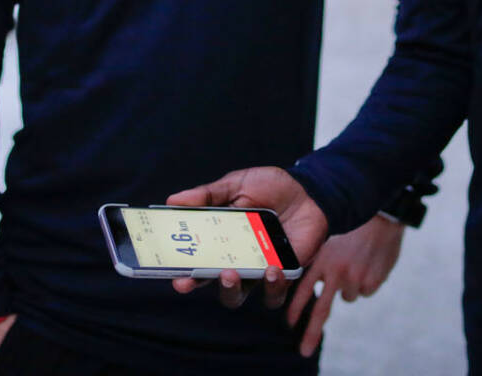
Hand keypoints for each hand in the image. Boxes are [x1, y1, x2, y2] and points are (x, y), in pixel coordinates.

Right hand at [167, 167, 328, 311]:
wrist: (308, 191)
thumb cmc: (270, 188)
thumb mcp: (236, 184)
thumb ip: (208, 195)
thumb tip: (173, 200)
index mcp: (220, 241)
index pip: (196, 262)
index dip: (183, 273)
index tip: (174, 277)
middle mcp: (237, 260)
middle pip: (212, 283)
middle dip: (202, 285)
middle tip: (195, 279)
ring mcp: (259, 270)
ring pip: (241, 296)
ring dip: (232, 290)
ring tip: (232, 272)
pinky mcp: (284, 274)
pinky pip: (275, 292)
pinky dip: (271, 286)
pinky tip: (270, 269)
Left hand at [286, 215, 403, 356]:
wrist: (382, 217)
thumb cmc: (354, 227)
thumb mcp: (330, 239)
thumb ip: (321, 261)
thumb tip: (313, 283)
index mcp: (320, 259)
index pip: (303, 290)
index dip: (295, 309)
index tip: (288, 324)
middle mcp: (334, 271)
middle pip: (321, 309)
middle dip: (311, 332)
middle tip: (304, 351)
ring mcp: (353, 278)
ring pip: (347, 297)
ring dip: (350, 285)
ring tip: (356, 261)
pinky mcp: (370, 282)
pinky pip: (365, 291)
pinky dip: (366, 282)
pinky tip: (370, 263)